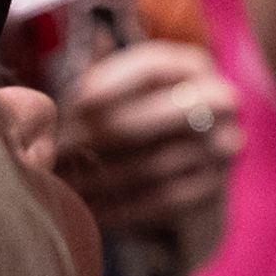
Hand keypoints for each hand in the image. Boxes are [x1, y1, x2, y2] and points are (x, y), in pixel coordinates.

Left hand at [51, 40, 242, 237]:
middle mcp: (219, 103)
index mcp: (192, 67)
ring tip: (67, 183)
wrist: (181, 162)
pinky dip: (123, 207)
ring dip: (104, 178)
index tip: (70, 107)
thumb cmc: (135, 117)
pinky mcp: (212, 191)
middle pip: (154, 117)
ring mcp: (222, 148)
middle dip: (101, 136)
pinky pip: (162, 201)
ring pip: (155, 165)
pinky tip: (91, 209)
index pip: (152, 67)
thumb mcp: (122, 91)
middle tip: (60, 150)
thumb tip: (54, 105)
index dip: (108, 86)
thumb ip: (95, 87)